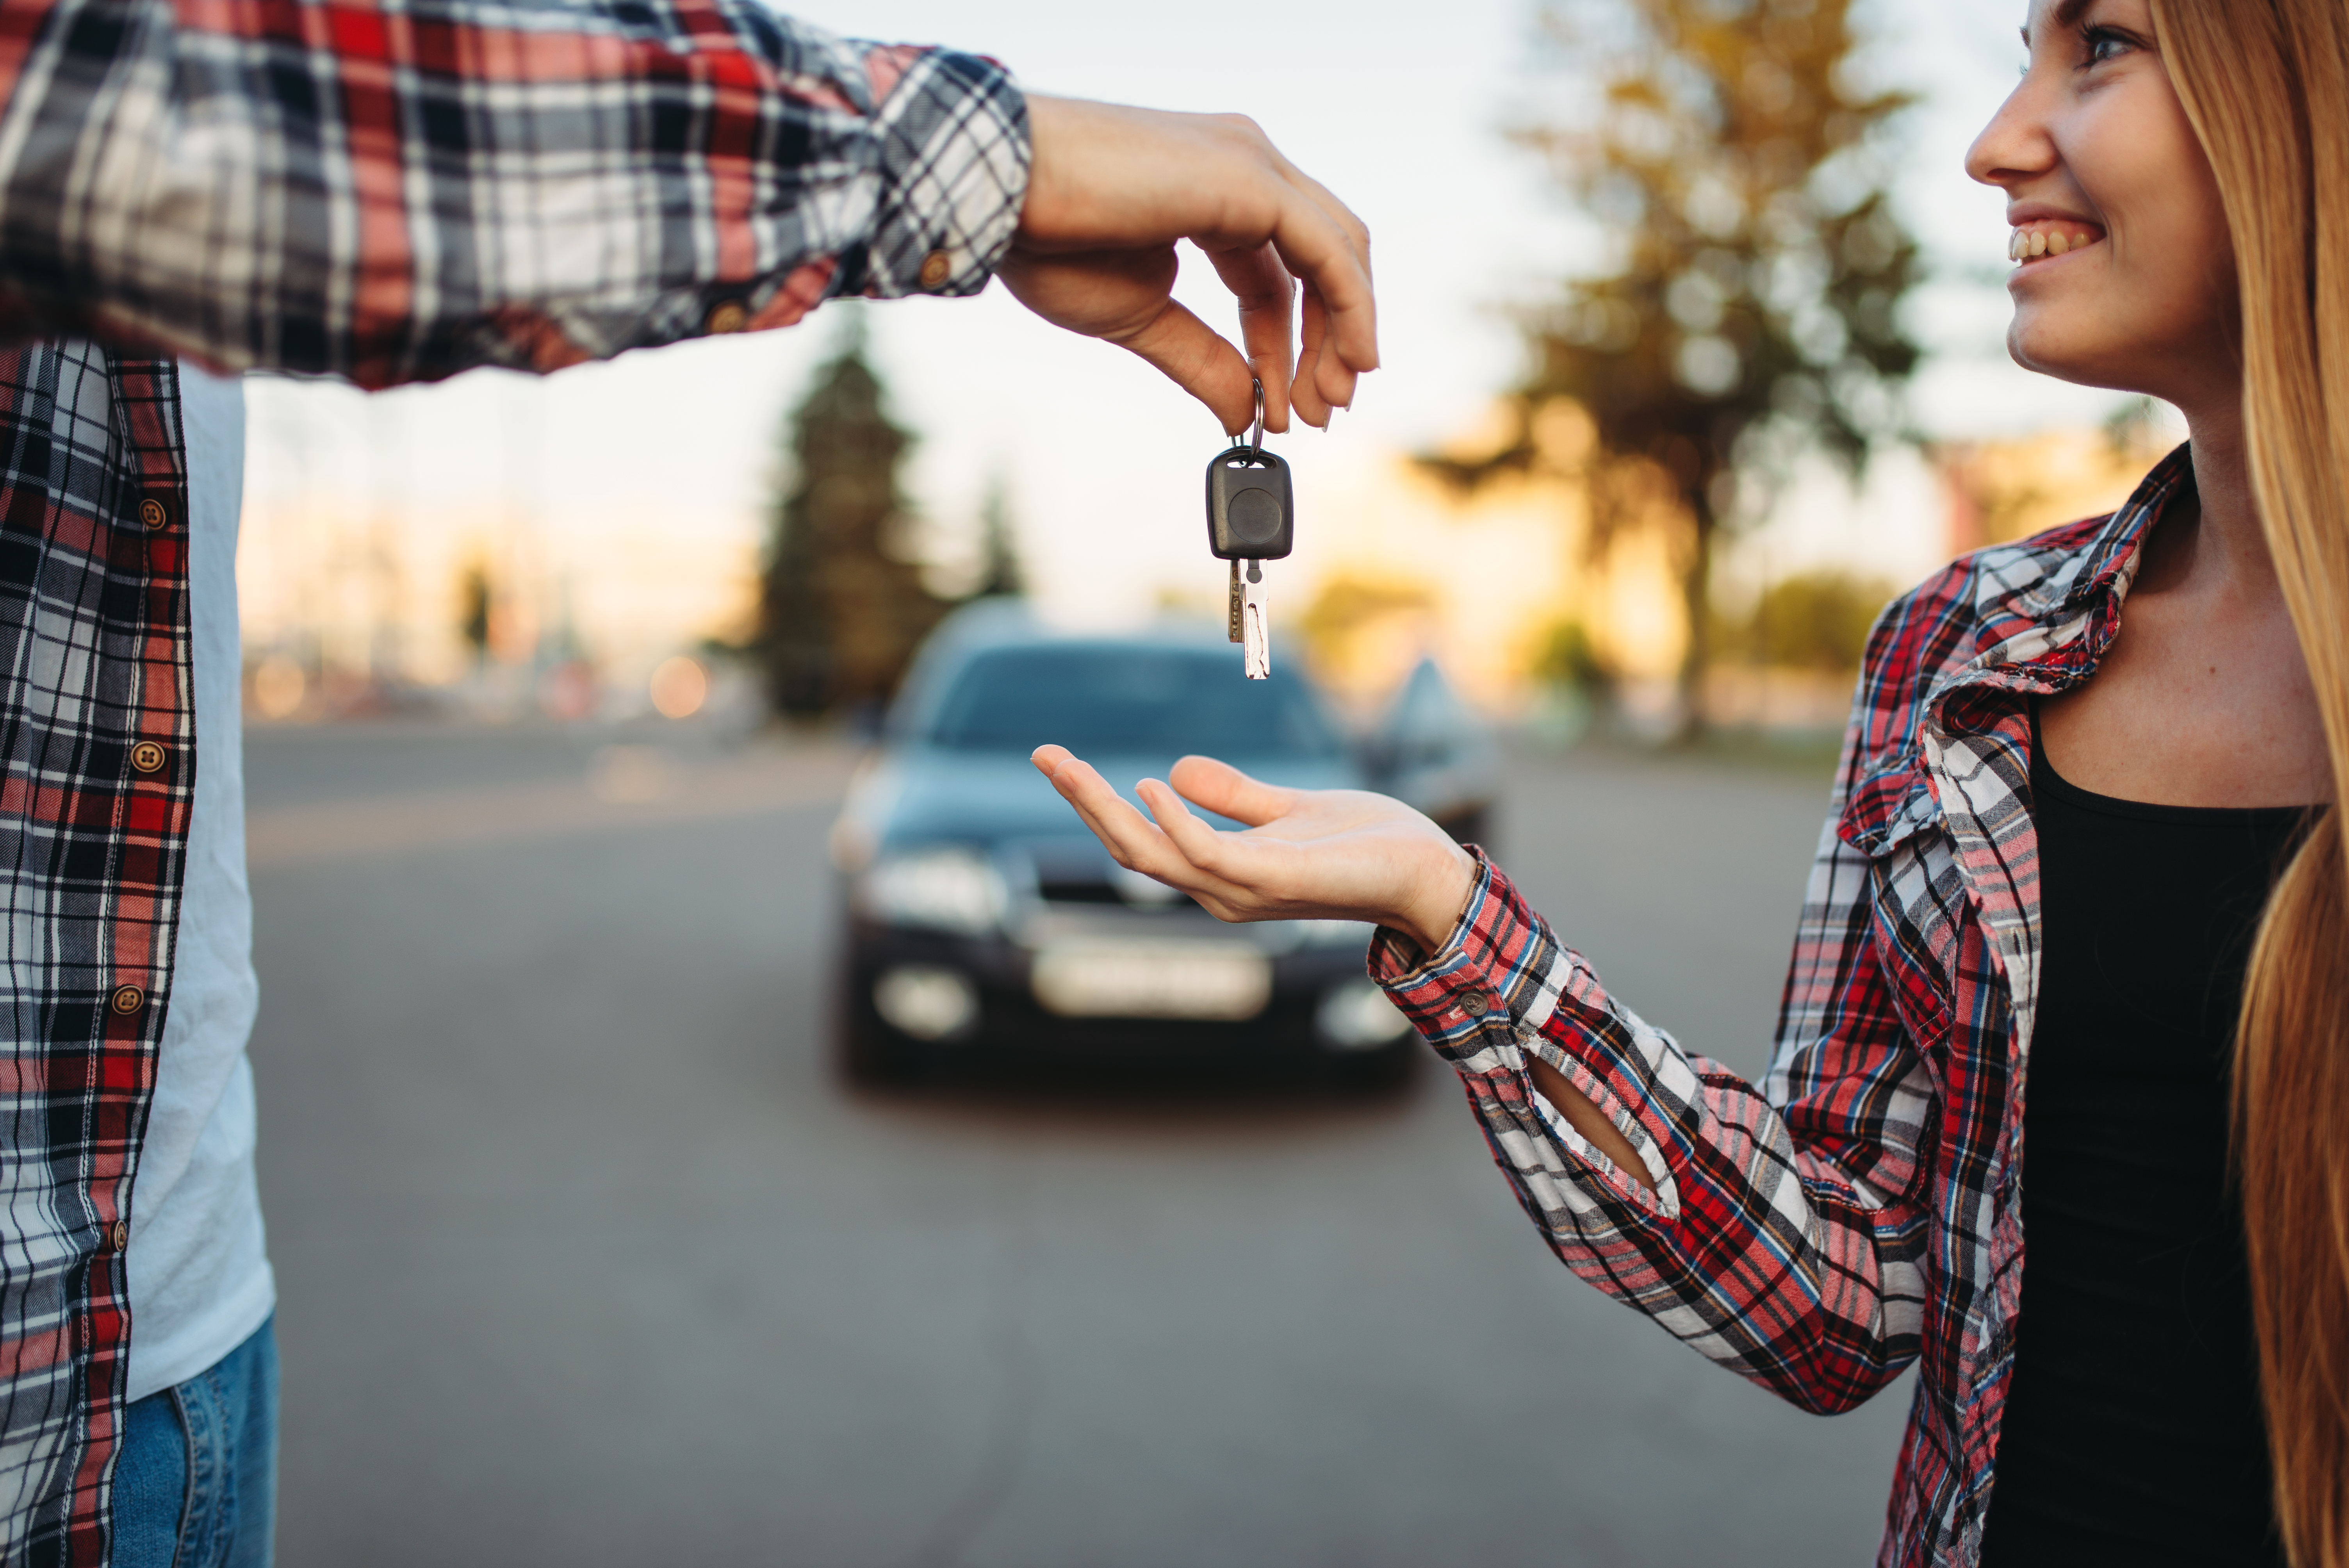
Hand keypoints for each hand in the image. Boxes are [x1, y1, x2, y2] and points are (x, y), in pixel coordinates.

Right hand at [1001, 96, 1376, 436]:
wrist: (1001, 194)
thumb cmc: (1047, 242)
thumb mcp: (1140, 318)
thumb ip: (1201, 362)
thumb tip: (1244, 415)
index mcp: (1216, 189)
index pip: (1281, 273)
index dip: (1289, 345)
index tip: (1287, 408)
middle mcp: (1244, 163)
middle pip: (1323, 261)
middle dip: (1329, 343)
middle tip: (1323, 412)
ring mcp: (1250, 161)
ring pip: (1338, 252)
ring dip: (1344, 334)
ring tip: (1330, 402)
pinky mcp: (1250, 176)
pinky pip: (1327, 249)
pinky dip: (1350, 307)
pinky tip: (1351, 360)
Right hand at [1029, 747, 1474, 953]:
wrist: (1427, 873)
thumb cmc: (1367, 845)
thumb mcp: (1288, 810)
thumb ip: (1236, 796)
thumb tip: (1172, 771)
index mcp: (1223, 872)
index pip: (1142, 839)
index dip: (1096, 803)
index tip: (1058, 760)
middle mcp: (1222, 890)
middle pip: (1131, 847)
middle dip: (1083, 801)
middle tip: (1042, 754)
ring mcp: (1244, 890)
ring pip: (1154, 854)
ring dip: (1107, 808)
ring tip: (1069, 765)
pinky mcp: (1274, 880)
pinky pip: (1207, 854)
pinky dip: (1175, 821)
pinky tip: (1150, 785)